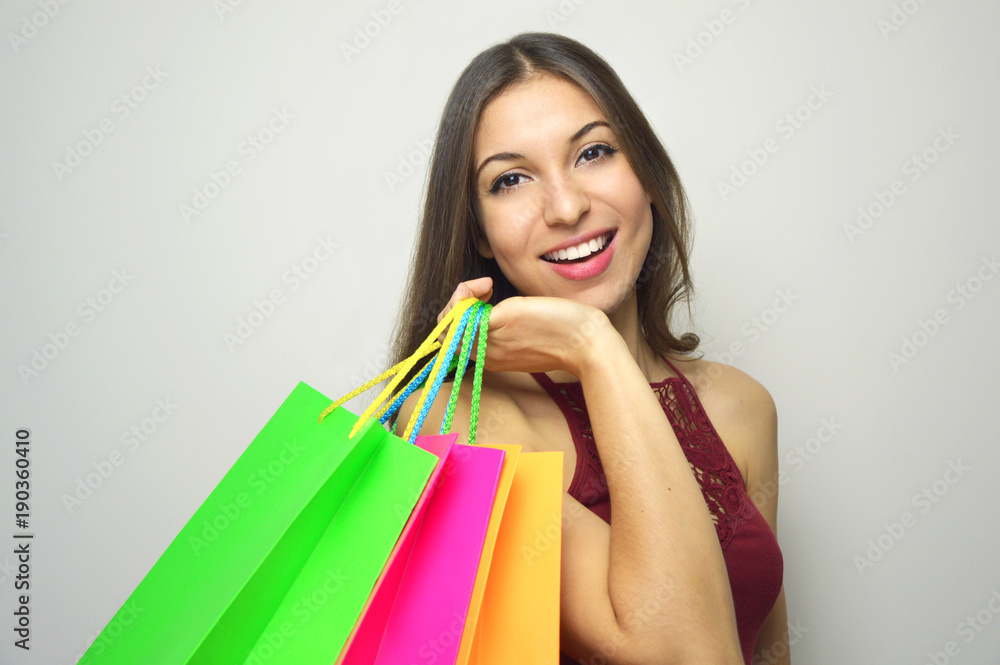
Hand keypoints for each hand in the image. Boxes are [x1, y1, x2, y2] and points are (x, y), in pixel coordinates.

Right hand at [435, 278, 611, 376]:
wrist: (587, 343)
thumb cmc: (566, 335)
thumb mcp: (529, 335)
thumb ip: (508, 329)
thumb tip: (495, 310)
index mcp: (494, 358)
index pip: (456, 342)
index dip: (460, 318)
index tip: (483, 299)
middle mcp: (487, 354)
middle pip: (447, 334)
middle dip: (454, 306)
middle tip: (481, 290)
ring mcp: (490, 340)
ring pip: (448, 323)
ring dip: (458, 297)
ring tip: (484, 286)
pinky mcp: (497, 323)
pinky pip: (460, 310)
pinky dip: (465, 291)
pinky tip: (488, 285)